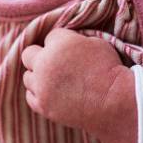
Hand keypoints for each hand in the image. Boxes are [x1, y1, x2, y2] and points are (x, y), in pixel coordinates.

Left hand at [21, 29, 137, 142]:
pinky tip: (52, 93)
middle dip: (40, 55)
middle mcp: (45, 63)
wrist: (114, 101)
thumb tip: (66, 43)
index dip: (62, 42)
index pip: (50, 36)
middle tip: (55, 62)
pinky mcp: (43, 106)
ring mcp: (41, 86)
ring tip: (56, 80)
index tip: (72, 50)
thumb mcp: (96, 42)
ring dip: (38, 76)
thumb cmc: (109, 70)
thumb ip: (74, 40)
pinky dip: (39, 94)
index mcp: (59, 43)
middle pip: (29, 54)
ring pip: (28, 77)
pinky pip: (30, 96)